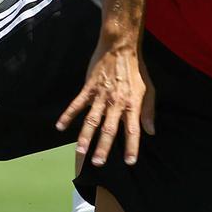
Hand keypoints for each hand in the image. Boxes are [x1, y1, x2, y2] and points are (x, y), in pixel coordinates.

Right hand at [56, 42, 155, 165]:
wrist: (121, 47)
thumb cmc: (137, 70)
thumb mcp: (149, 90)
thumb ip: (148, 112)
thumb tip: (151, 131)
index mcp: (132, 104)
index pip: (133, 130)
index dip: (132, 146)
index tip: (130, 161)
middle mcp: (116, 103)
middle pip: (109, 129)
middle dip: (103, 147)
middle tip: (98, 163)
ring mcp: (101, 95)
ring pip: (91, 120)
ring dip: (85, 137)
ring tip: (80, 151)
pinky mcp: (89, 88)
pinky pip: (77, 104)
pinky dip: (68, 115)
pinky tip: (60, 126)